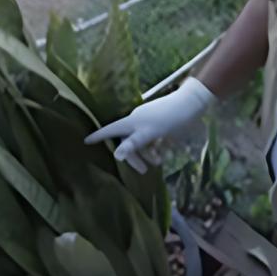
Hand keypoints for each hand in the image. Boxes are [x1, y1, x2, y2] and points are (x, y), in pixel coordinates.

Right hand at [83, 77, 217, 172]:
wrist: (191, 104)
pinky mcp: (159, 123)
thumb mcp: (150, 133)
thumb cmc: (169, 117)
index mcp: (131, 121)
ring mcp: (148, 121)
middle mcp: (137, 121)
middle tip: (144, 171)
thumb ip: (133, 144)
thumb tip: (116, 155)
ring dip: (148, 153)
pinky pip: (151, 138)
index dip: (98, 136)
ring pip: (141, 141)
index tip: (85, 141)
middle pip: (128, 140)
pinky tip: (163, 154)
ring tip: (159, 163)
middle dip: (134, 156)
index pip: (110, 129)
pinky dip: (155, 147)